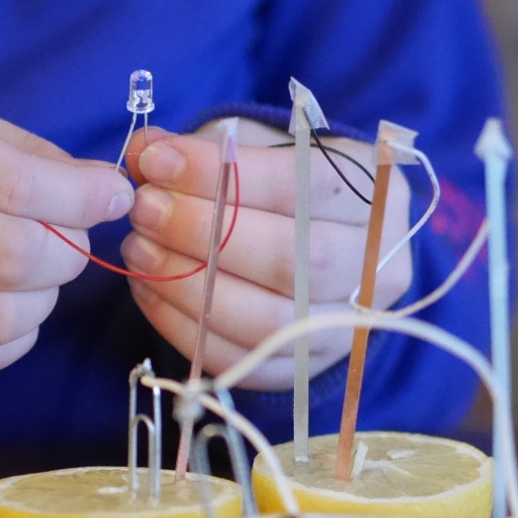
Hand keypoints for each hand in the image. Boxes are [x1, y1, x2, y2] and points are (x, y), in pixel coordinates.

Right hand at [0, 86, 132, 383]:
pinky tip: (3, 310)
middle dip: (68, 254)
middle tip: (74, 242)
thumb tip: (100, 191)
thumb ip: (15, 149)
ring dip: (42, 303)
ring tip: (38, 278)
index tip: (111, 196)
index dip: (82, 198)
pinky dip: (9, 339)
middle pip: (10, 259)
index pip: (14, 185)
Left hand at [122, 118, 412, 390]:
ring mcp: (346, 328)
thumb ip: (206, 148)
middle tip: (144, 210)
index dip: (225, 174)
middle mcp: (377, 268)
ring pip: (267, 321)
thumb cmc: (288, 187)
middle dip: (203, 233)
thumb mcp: (260, 150)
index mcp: (379, 196)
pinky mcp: (307, 369)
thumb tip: (144, 151)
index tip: (159, 161)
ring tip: (138, 249)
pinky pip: (243, 362)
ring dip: (187, 285)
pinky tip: (148, 290)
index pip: (304, 184)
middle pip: (292, 261)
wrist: (323, 246)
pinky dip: (184, 328)